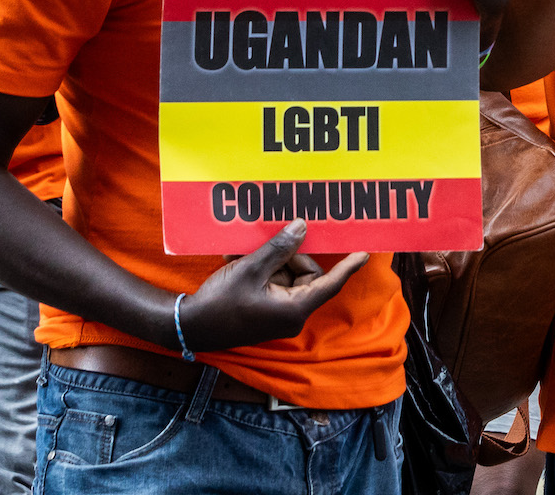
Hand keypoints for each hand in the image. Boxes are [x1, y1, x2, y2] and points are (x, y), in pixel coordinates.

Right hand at [178, 220, 369, 351]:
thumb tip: (302, 227)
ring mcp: (278, 314)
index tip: (366, 252)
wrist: (188, 327)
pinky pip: (273, 284)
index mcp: (294, 309)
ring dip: (270, 262)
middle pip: (307, 274)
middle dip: (289, 257)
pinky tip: (239, 260)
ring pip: (288, 276)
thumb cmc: (220, 303)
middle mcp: (291, 314)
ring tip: (244, 254)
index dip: (348, 265)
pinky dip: (261, 271)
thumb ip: (279, 248)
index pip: (330, 283)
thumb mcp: (250, 269)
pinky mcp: (266, 312)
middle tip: (265, 248)